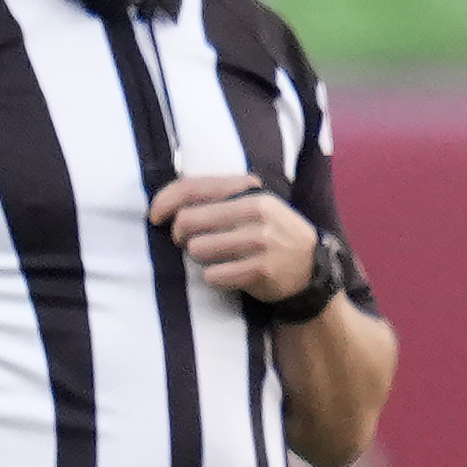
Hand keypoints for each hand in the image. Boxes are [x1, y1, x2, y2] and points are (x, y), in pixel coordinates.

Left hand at [151, 170, 320, 306]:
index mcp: (251, 192)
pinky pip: (213, 275)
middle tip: (190, 242)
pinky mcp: (260, 269)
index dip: (165, 201)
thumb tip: (163, 205)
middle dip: (181, 235)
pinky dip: (215, 278)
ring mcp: (261, 241)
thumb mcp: (252, 205)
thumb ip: (215, 198)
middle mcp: (257, 212)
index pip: (195, 188)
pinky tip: (230, 274)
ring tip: (218, 258)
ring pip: (198, 250)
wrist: (311, 268)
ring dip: (200, 258)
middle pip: (188, 220)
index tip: (155, 216)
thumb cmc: (270, 233)